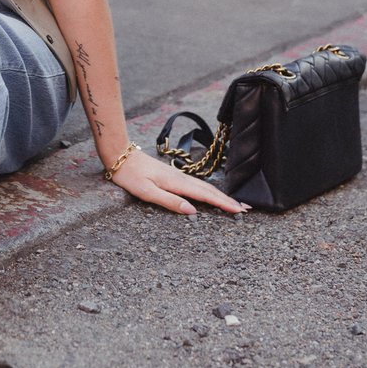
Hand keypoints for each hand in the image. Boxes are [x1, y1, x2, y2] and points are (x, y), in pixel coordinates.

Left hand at [108, 148, 250, 216]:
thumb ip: (170, 201)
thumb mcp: (146, 192)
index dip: (223, 203)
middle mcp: (180, 178)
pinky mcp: (173, 176)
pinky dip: (209, 191)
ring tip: (234, 204)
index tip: (239, 210)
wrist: (120, 156)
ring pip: (204, 187)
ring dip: (220, 195)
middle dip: (228, 200)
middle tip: (246, 209)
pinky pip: (196, 185)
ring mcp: (177, 176)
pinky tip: (211, 195)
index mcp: (176, 183)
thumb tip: (193, 211)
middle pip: (209, 190)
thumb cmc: (130, 176)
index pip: (205, 195)